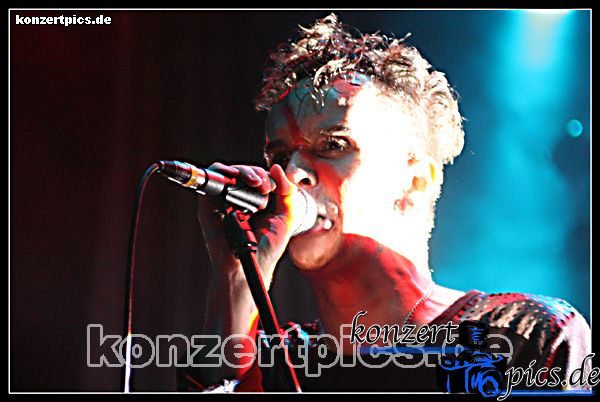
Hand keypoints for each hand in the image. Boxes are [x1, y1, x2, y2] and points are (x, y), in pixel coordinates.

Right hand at [196, 162, 295, 285]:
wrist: (252, 264)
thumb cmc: (267, 246)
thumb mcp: (286, 216)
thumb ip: (286, 192)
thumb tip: (277, 168)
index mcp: (256, 200)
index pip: (257, 176)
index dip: (265, 176)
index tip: (272, 188)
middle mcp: (238, 199)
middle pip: (242, 172)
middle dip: (255, 173)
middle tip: (264, 187)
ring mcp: (223, 201)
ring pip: (227, 172)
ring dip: (242, 171)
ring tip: (254, 182)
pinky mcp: (209, 205)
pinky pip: (210, 180)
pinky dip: (220, 172)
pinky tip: (233, 176)